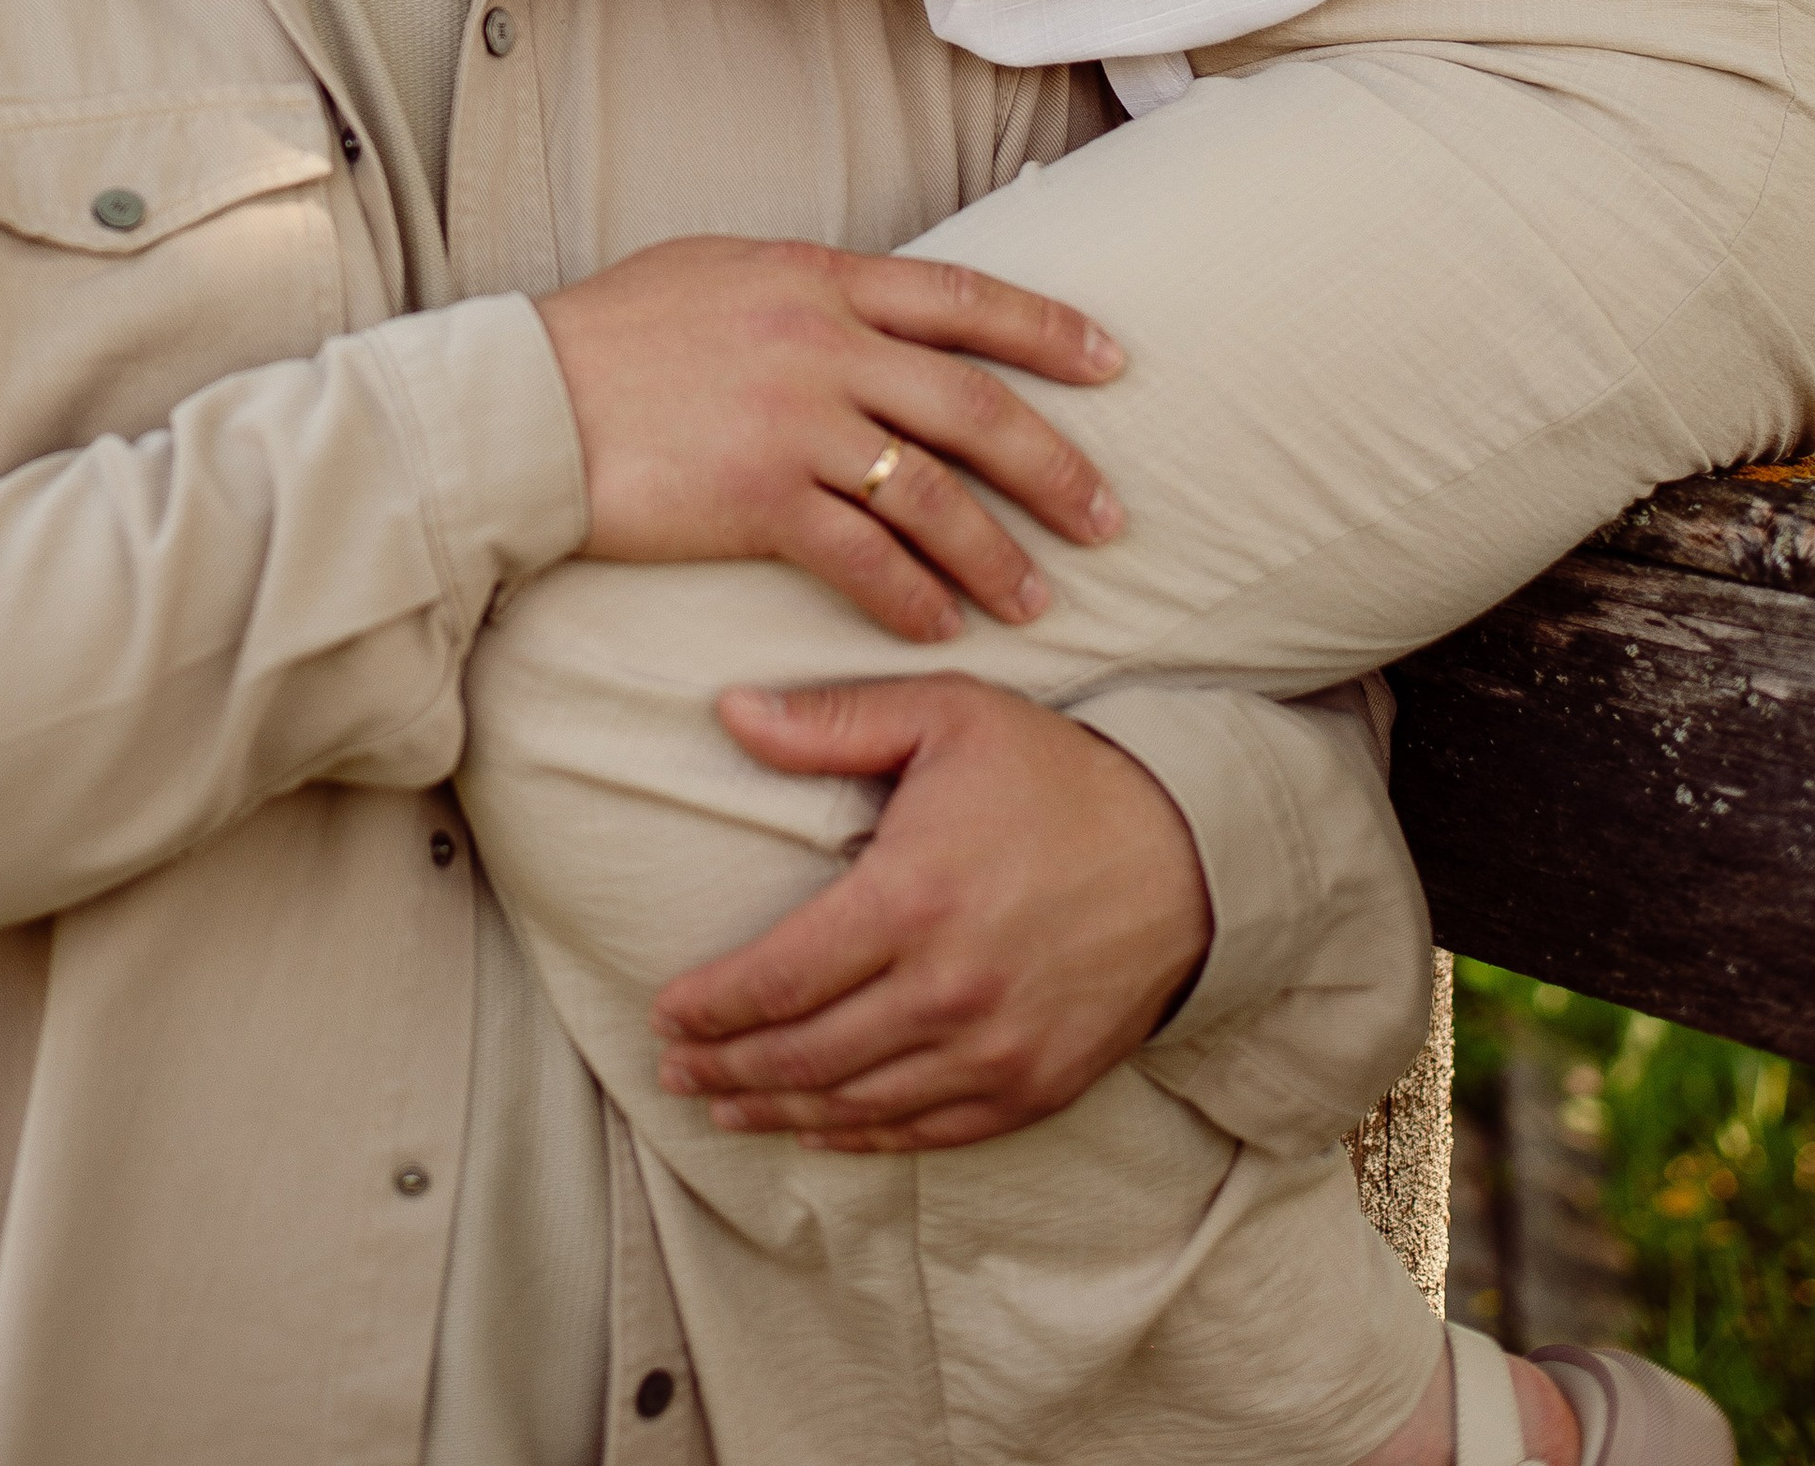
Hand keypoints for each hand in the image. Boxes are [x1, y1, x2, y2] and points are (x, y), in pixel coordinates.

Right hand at [534, 237, 1124, 641]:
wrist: (524, 402)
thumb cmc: (609, 334)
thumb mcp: (717, 272)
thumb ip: (802, 290)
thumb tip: (863, 311)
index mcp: (817, 276)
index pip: (961, 298)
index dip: (1048, 329)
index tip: (1113, 362)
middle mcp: (821, 341)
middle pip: (974, 406)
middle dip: (1056, 465)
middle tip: (1112, 516)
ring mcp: (793, 422)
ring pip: (932, 494)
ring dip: (996, 553)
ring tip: (1039, 598)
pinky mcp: (758, 499)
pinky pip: (863, 556)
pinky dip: (912, 597)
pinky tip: (940, 627)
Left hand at [652, 677, 1211, 1148]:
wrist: (1185, 853)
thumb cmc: (1054, 776)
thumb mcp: (947, 718)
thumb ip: (833, 722)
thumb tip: (730, 711)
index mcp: (912, 899)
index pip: (779, 977)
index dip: (711, 1005)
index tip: (663, 1011)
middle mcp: (947, 990)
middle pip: (805, 1054)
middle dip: (725, 1066)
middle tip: (670, 1069)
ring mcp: (993, 1051)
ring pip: (856, 1105)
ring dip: (776, 1111)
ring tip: (720, 1104)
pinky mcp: (1032, 1087)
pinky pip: (926, 1131)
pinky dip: (859, 1138)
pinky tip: (814, 1131)